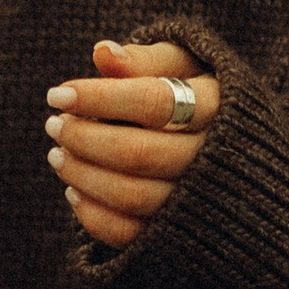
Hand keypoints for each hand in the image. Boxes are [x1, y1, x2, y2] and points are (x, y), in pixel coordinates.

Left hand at [46, 40, 219, 249]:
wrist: (234, 155)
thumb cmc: (196, 98)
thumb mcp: (183, 67)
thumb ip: (146, 60)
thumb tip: (103, 53)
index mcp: (218, 108)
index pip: (153, 102)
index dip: (99, 98)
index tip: (58, 95)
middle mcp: (213, 159)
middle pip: (138, 153)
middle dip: (84, 139)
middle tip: (54, 125)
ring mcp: (197, 203)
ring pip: (131, 196)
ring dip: (83, 175)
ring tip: (57, 154)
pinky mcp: (178, 236)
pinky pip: (130, 233)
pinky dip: (93, 215)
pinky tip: (74, 190)